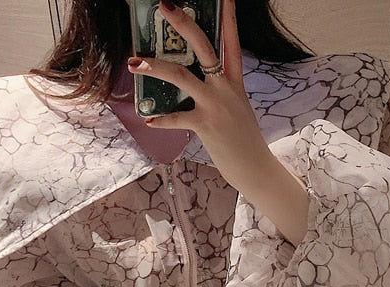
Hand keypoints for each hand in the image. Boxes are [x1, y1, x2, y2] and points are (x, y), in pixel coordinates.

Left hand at [127, 0, 309, 244]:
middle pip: (204, 47)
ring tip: (134, 62)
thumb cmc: (243, 141)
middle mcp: (225, 88)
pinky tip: (148, 120)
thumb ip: (218, 94)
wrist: (255, 167)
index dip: (228, 18)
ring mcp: (215, 105)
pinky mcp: (206, 125)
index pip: (232, 42)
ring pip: (182, 77)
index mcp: (234, 82)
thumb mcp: (235, 109)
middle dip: (183, 24)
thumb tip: (196, 87)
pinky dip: (162, 120)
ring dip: (156, 68)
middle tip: (164, 6)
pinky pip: (178, 118)